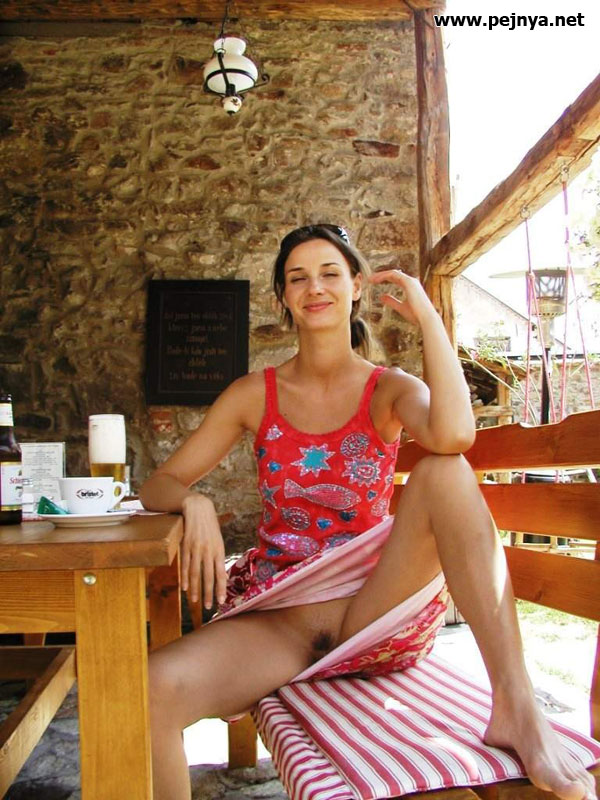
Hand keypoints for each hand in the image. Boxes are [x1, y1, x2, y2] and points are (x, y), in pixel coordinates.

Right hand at [180, 494, 226, 608]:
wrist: (197, 507)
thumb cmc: (210, 526)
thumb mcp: (218, 540)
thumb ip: (219, 558)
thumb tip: (222, 577)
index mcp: (219, 549)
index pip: (220, 573)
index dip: (220, 588)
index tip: (221, 601)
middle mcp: (208, 550)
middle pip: (208, 576)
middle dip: (208, 593)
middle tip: (208, 607)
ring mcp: (196, 548)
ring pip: (195, 573)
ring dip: (195, 589)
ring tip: (195, 601)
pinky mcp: (185, 546)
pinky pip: (185, 565)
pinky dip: (184, 577)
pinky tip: (185, 588)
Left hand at [369, 269, 435, 325]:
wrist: (425, 319)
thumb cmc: (415, 315)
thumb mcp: (400, 307)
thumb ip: (391, 301)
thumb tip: (381, 297)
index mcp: (410, 287)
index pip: (395, 278)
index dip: (384, 279)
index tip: (373, 282)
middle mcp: (411, 282)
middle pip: (393, 274)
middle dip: (381, 275)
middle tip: (369, 279)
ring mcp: (411, 281)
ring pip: (393, 273)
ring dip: (381, 275)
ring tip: (370, 279)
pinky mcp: (409, 282)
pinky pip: (394, 275)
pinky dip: (384, 276)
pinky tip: (376, 280)